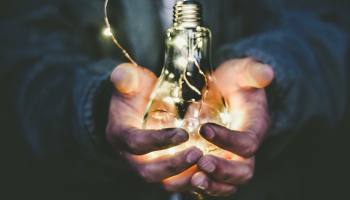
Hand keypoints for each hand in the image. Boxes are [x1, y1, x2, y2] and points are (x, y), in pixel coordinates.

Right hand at [106, 63, 202, 192]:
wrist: (137, 107)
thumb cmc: (135, 92)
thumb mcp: (130, 81)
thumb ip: (126, 78)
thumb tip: (121, 75)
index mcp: (120, 134)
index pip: (135, 143)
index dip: (158, 141)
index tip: (183, 134)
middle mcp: (130, 156)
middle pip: (148, 172)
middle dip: (173, 166)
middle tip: (198, 154)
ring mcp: (146, 165)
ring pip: (163, 183)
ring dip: (185, 178)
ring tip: (207, 166)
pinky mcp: (161, 170)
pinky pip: (175, 182)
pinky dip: (191, 180)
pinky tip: (209, 171)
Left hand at [188, 58, 273, 198]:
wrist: (225, 90)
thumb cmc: (234, 81)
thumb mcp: (242, 71)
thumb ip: (253, 71)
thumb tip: (267, 72)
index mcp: (256, 127)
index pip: (248, 142)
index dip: (229, 140)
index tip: (204, 129)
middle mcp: (246, 148)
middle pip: (243, 171)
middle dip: (223, 171)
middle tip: (201, 164)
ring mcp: (232, 158)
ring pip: (230, 183)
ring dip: (213, 185)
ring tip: (194, 180)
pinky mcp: (219, 162)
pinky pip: (214, 182)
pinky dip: (203, 186)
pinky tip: (185, 180)